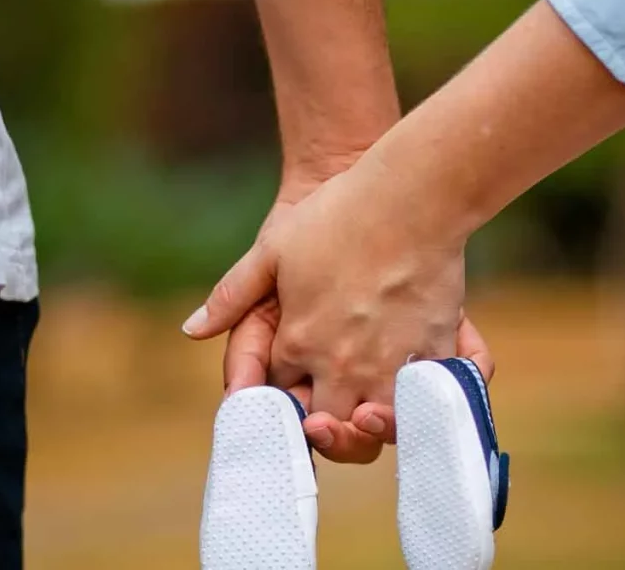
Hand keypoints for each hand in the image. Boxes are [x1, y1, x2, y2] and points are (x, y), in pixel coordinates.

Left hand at [184, 169, 493, 461]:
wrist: (412, 196)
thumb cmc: (339, 215)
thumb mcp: (272, 250)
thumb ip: (230, 295)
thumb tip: (191, 329)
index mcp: (299, 342)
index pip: (281, 392)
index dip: (283, 391)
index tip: (291, 384)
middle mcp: (342, 365)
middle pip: (327, 424)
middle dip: (323, 425)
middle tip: (327, 416)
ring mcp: (390, 365)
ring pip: (374, 429)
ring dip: (367, 428)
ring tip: (368, 413)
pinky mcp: (433, 356)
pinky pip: (422, 405)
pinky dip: (416, 408)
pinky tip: (412, 398)